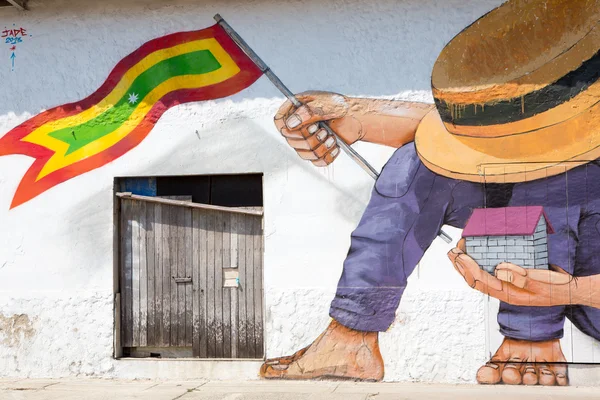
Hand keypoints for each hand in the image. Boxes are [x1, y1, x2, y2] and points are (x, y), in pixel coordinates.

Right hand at [274, 91, 362, 165]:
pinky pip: (316, 161)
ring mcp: (305, 140)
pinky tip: (335, 146)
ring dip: (320, 147)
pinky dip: (327, 156)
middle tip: (323, 130)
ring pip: (303, 154)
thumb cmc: (340, 106)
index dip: (290, 128)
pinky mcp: (316, 151)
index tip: (308, 126)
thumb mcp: (325, 104)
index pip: (279, 122)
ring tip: (331, 137)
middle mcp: (297, 126)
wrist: (356, 117)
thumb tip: (291, 123)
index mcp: (295, 110)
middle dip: (311, 138)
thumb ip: (308, 111)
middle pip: (291, 141)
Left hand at [447, 240, 574, 306]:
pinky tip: (475, 261)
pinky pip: (489, 277)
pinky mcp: (511, 284)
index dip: (467, 266)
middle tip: (451, 252)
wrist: (570, 291)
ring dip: (467, 268)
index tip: (459, 254)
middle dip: (461, 266)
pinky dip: (478, 268)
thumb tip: (498, 270)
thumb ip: (519, 277)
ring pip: (480, 280)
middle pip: (476, 281)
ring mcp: (507, 289)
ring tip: (457, 255)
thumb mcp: (540, 281)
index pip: (481, 279)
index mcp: (509, 294)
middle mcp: (505, 293)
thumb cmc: (555, 287)